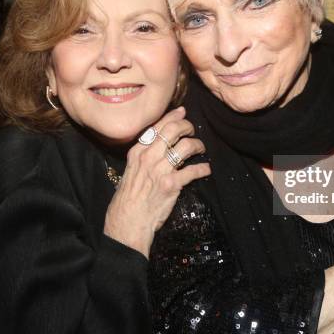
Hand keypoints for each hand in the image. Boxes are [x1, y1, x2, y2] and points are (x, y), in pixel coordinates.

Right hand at [103, 107, 210, 257]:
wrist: (127, 222)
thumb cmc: (127, 200)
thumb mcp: (130, 172)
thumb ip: (143, 158)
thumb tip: (157, 147)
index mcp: (137, 152)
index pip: (157, 127)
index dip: (172, 117)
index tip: (182, 112)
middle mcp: (148, 157)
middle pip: (173, 131)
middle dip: (187, 126)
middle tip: (193, 130)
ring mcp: (160, 170)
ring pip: (186, 146)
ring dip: (197, 145)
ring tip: (201, 149)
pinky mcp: (171, 184)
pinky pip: (193, 170)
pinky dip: (203, 169)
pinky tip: (206, 169)